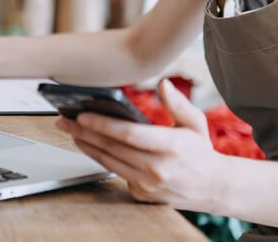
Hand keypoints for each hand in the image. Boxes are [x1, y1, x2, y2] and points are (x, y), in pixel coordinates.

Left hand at [55, 78, 224, 210]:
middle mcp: (157, 169)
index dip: (104, 125)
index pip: (130, 135)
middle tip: (65, 119)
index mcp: (171, 147)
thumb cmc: (201, 150)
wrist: (212, 187)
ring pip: (108, 162)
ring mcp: (147, 185)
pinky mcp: (141, 194)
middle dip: (84, 132)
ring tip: (71, 130)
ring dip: (86, 145)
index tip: (83, 114)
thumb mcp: (196, 122)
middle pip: (112, 148)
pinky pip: (114, 172)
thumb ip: (178, 103)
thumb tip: (163, 83)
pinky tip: (89, 145)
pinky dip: (100, 157)